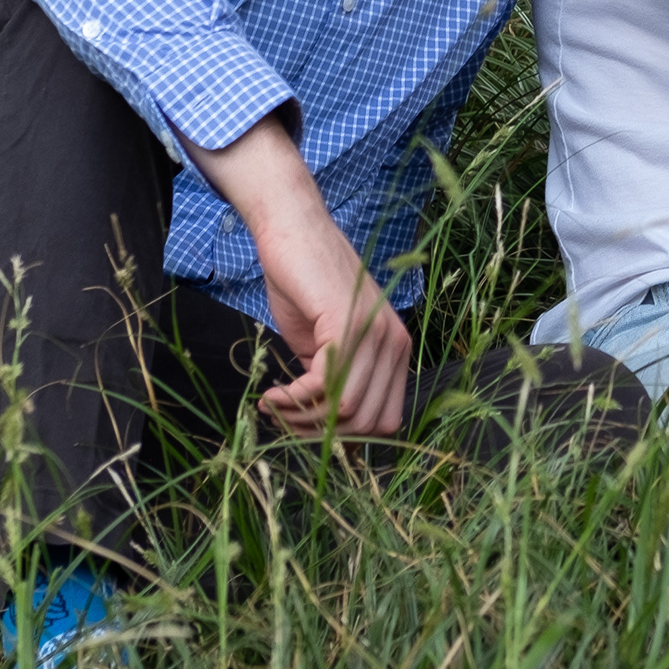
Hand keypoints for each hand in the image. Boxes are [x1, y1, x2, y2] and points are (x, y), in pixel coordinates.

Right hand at [195, 115, 412, 437]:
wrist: (292, 233)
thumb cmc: (304, 285)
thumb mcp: (324, 345)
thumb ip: (335, 380)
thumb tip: (327, 426)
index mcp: (396, 350)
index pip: (384, 419)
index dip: (344, 435)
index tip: (305, 425)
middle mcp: (395, 343)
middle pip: (368, 422)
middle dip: (321, 433)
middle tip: (285, 418)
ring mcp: (375, 332)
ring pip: (347, 409)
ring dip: (302, 418)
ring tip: (275, 405)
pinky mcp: (347, 324)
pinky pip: (325, 385)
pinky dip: (294, 400)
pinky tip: (273, 394)